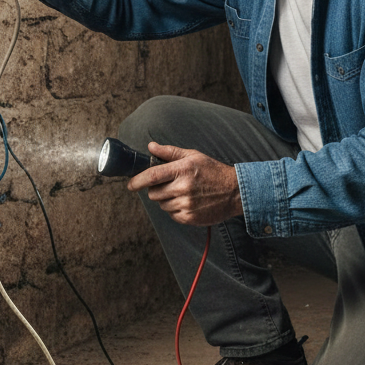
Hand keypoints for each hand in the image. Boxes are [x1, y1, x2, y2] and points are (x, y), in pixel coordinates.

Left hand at [127, 143, 242, 225]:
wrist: (234, 192)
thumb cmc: (213, 171)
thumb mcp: (193, 156)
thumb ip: (170, 152)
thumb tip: (151, 147)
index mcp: (183, 170)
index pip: (152, 176)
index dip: (137, 181)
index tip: (130, 184)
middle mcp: (183, 188)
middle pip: (153, 193)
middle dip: (156, 189)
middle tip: (168, 184)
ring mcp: (186, 205)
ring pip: (162, 205)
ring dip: (166, 199)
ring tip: (182, 192)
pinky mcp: (189, 218)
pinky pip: (171, 215)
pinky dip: (175, 209)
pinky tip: (187, 202)